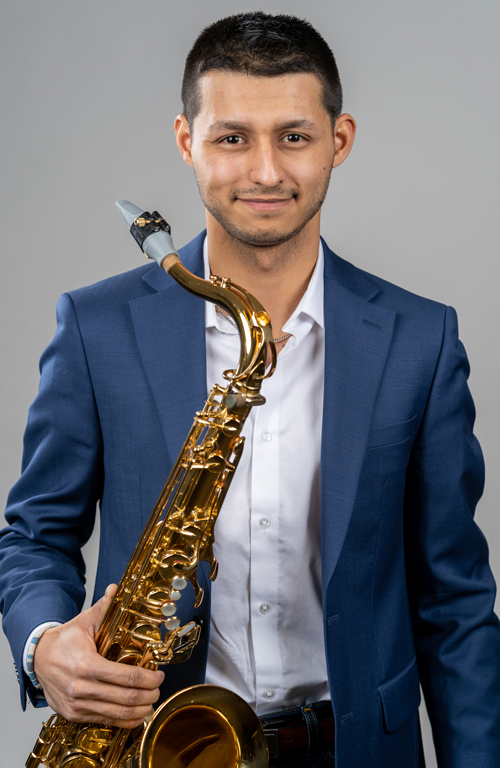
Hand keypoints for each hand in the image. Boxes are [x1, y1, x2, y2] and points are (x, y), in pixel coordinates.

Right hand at [34, 584, 164, 727]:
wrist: (38, 659)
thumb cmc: (64, 640)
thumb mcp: (84, 621)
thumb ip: (103, 607)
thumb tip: (116, 589)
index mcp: (86, 664)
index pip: (126, 677)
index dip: (148, 678)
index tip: (159, 675)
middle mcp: (81, 688)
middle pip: (125, 698)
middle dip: (148, 695)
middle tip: (158, 689)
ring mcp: (77, 704)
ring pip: (117, 713)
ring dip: (139, 710)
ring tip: (151, 702)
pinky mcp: (74, 714)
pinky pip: (104, 721)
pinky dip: (123, 721)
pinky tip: (136, 715)